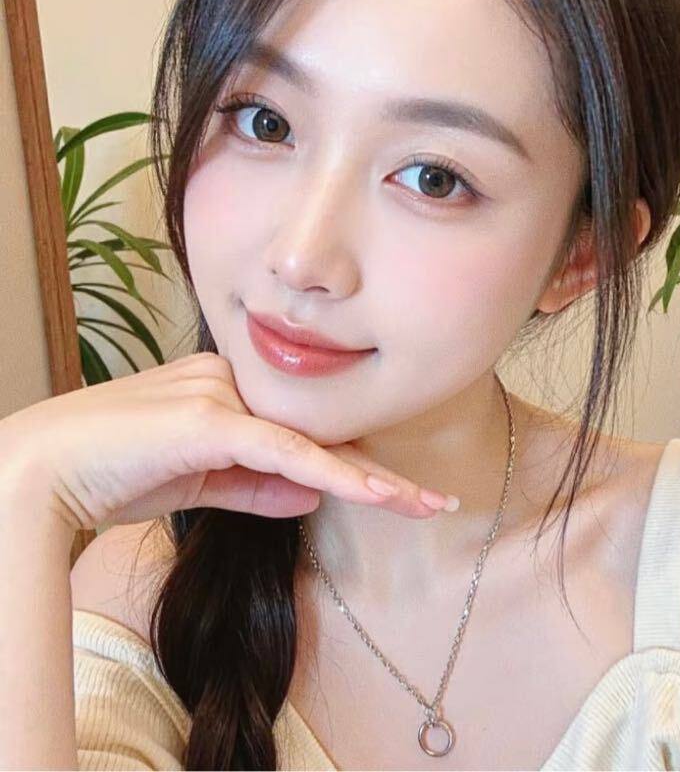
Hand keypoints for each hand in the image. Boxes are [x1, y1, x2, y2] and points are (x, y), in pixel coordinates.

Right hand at [0, 352, 452, 532]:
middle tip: (433, 500)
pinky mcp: (210, 419)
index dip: (350, 462)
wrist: (41, 470)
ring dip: (373, 479)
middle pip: (317, 433)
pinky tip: (377, 494)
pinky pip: (284, 452)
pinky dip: (334, 474)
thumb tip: (317, 495)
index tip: (396, 491)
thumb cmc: (110, 474)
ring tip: (427, 505)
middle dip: (377, 471)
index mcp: (224, 386)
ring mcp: (220, 394)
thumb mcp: (196, 485)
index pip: (300, 430)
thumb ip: (256, 486)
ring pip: (310, 442)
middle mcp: (229, 379)